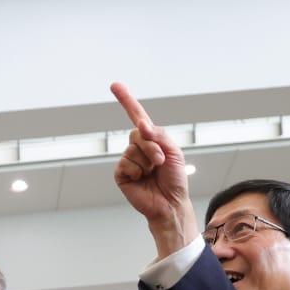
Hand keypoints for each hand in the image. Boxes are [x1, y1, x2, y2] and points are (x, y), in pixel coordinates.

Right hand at [110, 82, 200, 256]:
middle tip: (161, 162)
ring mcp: (128, 161)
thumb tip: (141, 126)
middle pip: (137, 133)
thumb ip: (159, 135)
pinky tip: (142, 180)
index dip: (126, 101)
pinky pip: (125, 164)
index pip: (136, 116)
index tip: (115, 85)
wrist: (171, 203)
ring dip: (147, 161)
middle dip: (152, 146)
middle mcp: (138, 148)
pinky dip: (136, 171)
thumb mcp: (174, 151)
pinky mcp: (121, 175)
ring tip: (153, 173)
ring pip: (132, 150)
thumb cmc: (174, 178)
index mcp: (151, 139)